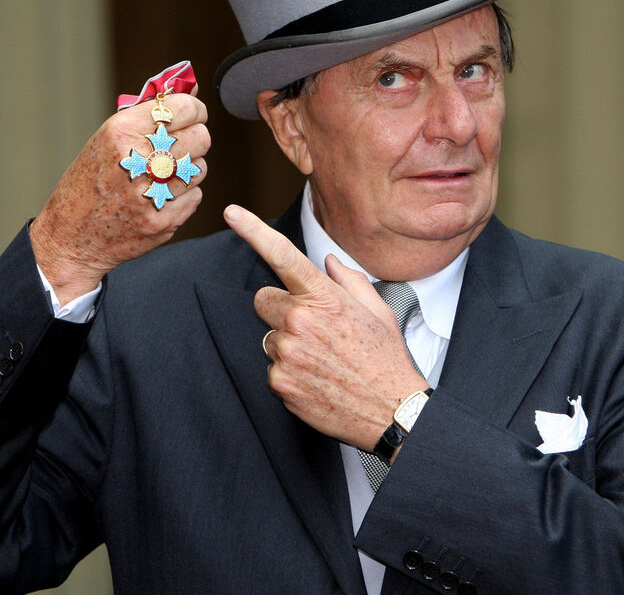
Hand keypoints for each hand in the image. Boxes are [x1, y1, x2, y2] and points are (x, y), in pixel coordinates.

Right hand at [31, 91, 209, 304]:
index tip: (192, 115)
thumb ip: (149, 115)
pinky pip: (195, 195)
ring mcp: (151, 193)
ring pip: (200, 168)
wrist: (71, 237)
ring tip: (160, 176)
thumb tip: (191, 89)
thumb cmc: (89, 182)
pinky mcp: (163, 220)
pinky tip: (158, 198)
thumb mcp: (107, 139)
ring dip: (186, 170)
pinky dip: (182, 197)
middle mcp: (137, 159)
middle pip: (200, 137)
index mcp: (121, 131)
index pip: (183, 107)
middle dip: (193, 141)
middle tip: (176, 147)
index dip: (194, 110)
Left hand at [223, 204, 427, 450]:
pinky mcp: (279, 383)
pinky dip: (289, 373)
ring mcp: (286, 354)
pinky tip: (317, 379)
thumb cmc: (386, 358)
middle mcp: (299, 322)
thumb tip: (328, 262)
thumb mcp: (377, 310)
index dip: (253, 230)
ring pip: (269, 337)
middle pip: (263, 300)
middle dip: (281, 309)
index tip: (232, 212)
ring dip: (287, 344)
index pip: (282, 256)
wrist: (391, 411)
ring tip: (322, 359)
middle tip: (313, 328)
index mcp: (324, 298)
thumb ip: (348, 280)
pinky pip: (272, 368)